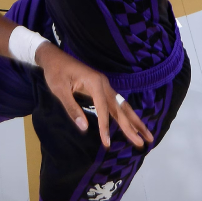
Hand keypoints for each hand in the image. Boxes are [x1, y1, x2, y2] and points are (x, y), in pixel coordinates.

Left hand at [37, 44, 153, 148]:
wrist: (54, 58)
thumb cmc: (55, 73)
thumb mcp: (59, 91)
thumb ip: (72, 108)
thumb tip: (84, 128)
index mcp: (95, 83)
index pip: (103, 109)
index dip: (105, 127)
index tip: (107, 143)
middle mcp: (104, 84)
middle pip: (120, 108)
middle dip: (132, 126)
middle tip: (143, 142)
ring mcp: (105, 86)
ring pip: (122, 106)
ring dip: (134, 121)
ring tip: (147, 136)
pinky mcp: (102, 88)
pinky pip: (117, 104)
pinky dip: (125, 115)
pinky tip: (132, 124)